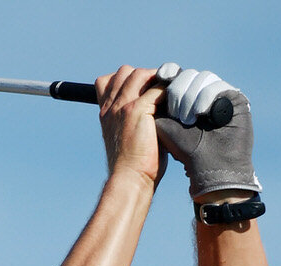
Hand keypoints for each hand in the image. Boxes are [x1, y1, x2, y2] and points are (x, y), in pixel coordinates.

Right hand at [94, 65, 165, 187]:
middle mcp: (111, 106)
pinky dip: (167, 91)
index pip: (108, 80)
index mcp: (105, 113)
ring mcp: (122, 107)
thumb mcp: (128, 137)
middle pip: (125, 72)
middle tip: (161, 88)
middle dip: (145, 75)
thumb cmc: (134, 165)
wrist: (130, 179)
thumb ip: (135, 120)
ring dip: (157, 79)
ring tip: (170, 91)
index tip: (143, 89)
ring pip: (139, 74)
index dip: (126, 79)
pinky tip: (174, 103)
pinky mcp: (136, 111)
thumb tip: (159, 109)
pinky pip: (156, 89)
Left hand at [154, 65, 260, 200]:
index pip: (176, 73)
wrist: (209, 167)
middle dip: (179, 90)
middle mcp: (203, 91)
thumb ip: (155, 102)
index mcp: (186, 94)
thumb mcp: (163, 124)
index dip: (169, 72)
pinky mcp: (236, 98)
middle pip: (189, 74)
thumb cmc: (185, 150)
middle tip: (177, 114)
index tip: (161, 76)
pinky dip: (207, 96)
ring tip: (188, 118)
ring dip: (192, 96)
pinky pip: (219, 86)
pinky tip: (201, 112)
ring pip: (203, 77)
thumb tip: (146, 80)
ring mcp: (221, 93)